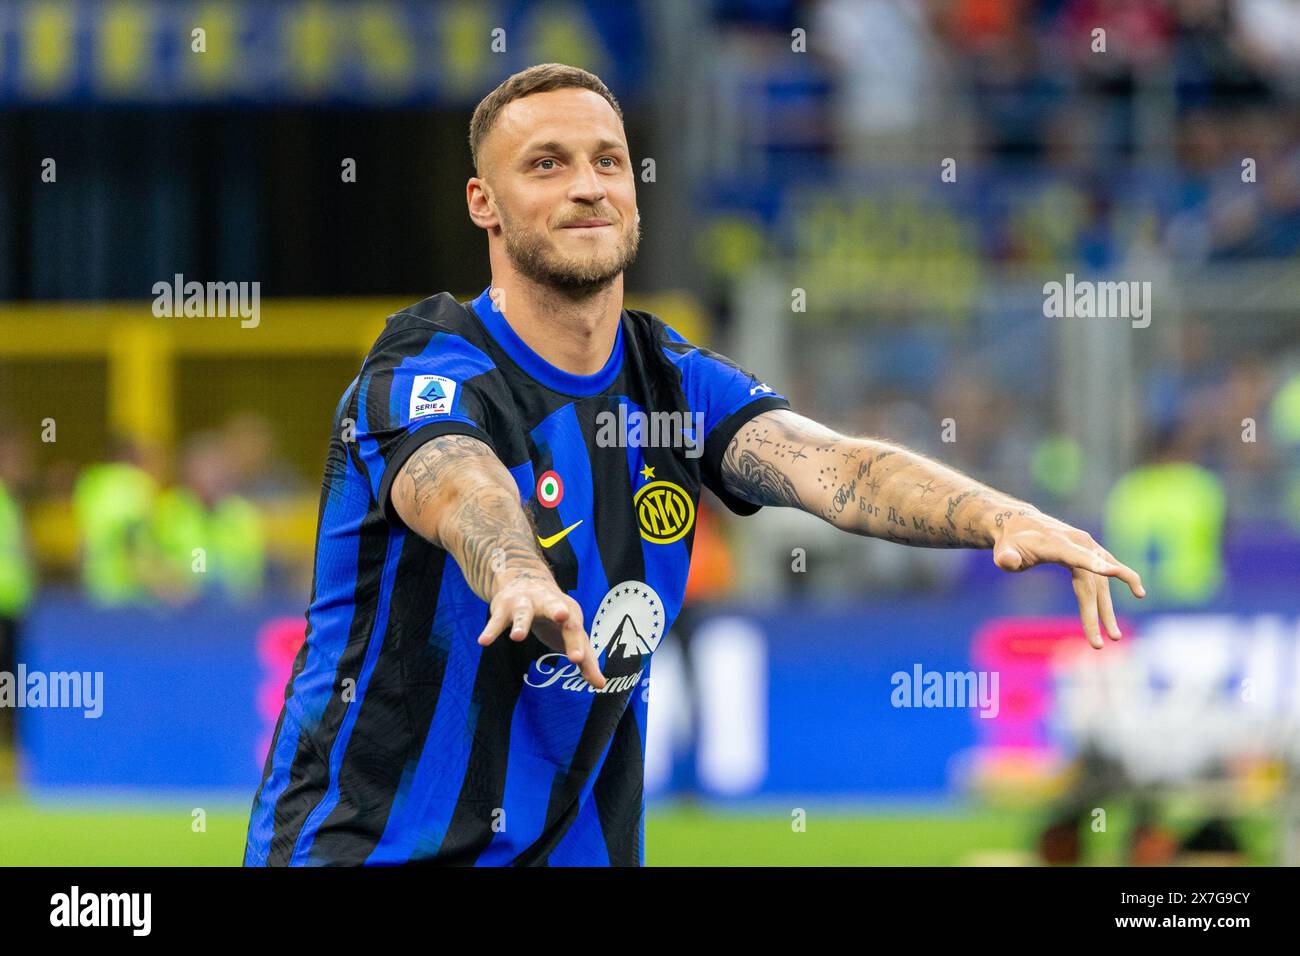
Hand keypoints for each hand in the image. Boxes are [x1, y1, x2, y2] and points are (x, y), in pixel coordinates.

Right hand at [476, 572, 606, 688]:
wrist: (525, 580)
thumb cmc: (555, 615)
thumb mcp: (571, 634)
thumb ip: (585, 660)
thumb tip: (601, 685)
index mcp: (568, 613)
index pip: (575, 630)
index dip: (576, 644)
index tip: (577, 660)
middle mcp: (548, 604)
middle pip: (555, 606)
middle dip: (558, 610)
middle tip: (563, 616)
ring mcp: (525, 603)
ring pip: (523, 612)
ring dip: (521, 623)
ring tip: (517, 637)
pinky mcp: (504, 607)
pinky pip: (496, 620)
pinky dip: (491, 630)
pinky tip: (483, 642)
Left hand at [990, 508, 1145, 648]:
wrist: (1021, 524)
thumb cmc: (1011, 542)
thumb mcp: (1003, 550)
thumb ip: (1006, 557)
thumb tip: (1008, 561)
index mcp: (1056, 542)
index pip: (1076, 556)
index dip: (1094, 564)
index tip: (1114, 571)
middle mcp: (1078, 542)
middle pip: (1090, 582)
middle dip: (1095, 614)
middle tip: (1097, 644)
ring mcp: (1088, 546)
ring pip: (1102, 582)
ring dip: (1108, 610)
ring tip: (1114, 637)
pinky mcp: (1093, 550)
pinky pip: (1111, 567)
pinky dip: (1126, 578)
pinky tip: (1139, 592)